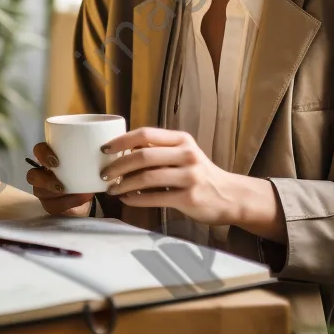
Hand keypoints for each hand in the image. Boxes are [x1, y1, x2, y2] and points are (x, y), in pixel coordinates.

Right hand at [26, 142, 93, 216]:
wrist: (87, 193)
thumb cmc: (82, 173)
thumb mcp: (84, 162)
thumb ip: (85, 156)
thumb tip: (99, 150)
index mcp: (48, 159)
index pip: (38, 151)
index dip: (43, 154)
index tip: (56, 161)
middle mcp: (41, 174)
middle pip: (32, 176)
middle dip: (45, 180)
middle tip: (60, 183)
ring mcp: (42, 191)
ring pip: (40, 192)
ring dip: (56, 193)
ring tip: (72, 192)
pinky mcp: (49, 205)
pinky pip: (53, 206)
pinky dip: (69, 202)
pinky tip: (81, 198)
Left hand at [100, 127, 285, 241]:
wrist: (230, 196)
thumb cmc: (200, 174)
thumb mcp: (183, 154)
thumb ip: (159, 150)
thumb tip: (123, 151)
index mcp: (182, 140)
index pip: (146, 134)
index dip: (122, 140)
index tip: (105, 149)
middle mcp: (186, 155)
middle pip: (143, 156)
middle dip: (118, 165)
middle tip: (103, 174)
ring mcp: (189, 177)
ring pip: (147, 178)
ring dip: (124, 184)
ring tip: (111, 189)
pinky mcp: (189, 198)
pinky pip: (155, 198)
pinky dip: (136, 200)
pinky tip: (126, 200)